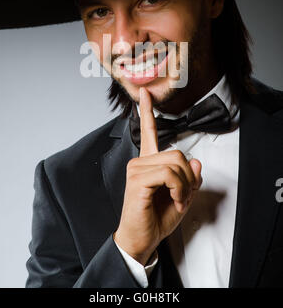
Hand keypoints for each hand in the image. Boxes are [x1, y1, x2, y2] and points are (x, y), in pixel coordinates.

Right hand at [113, 87, 201, 264]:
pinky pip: (168, 174)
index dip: (147, 112)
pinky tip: (173, 199)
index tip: (146, 94)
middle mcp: (140, 161)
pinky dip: (178, 188)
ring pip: (175, 162)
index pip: (148, 132)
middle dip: (188, 176)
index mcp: (148, 163)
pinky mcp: (137, 180)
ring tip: (177, 200)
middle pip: (177, 152)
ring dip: (184, 185)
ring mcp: (136, 169)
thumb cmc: (156, 218)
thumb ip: (190, 178)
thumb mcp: (182, 197)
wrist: (142, 239)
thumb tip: (196, 161)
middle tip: (182, 195)